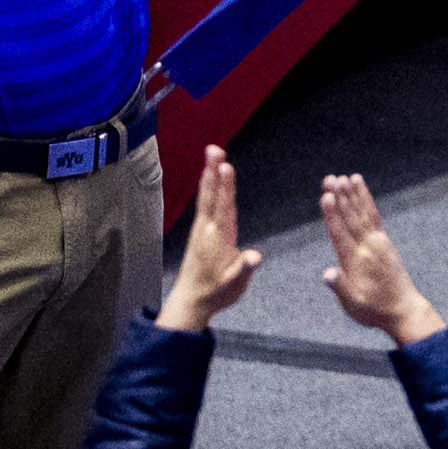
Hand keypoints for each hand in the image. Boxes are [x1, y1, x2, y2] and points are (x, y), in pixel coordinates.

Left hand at [159, 147, 261, 330]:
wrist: (192, 299)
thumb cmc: (217, 291)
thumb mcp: (235, 284)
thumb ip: (244, 269)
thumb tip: (254, 257)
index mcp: (219, 238)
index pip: (224, 207)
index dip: (225, 187)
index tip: (226, 167)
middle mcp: (208, 229)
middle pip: (212, 194)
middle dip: (214, 171)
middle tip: (214, 148)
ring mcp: (201, 229)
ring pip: (206, 196)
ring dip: (209, 173)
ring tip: (212, 154)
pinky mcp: (199, 231)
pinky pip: (204, 203)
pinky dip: (207, 186)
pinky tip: (208, 178)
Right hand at [319, 173, 442, 345]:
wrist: (403, 310)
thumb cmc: (374, 310)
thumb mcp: (354, 305)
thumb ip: (340, 287)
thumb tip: (327, 274)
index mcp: (356, 261)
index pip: (340, 233)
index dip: (332, 213)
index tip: (327, 195)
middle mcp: (367, 247)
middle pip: (350, 218)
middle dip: (340, 197)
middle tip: (330, 178)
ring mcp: (377, 242)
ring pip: (362, 213)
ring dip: (352, 194)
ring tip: (345, 176)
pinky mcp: (383, 240)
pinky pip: (372, 214)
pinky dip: (365, 199)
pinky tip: (359, 186)